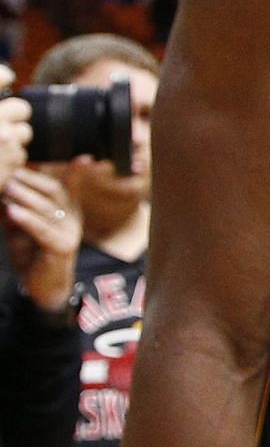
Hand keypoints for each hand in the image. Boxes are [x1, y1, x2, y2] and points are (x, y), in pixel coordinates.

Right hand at [0, 64, 28, 185]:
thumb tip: (6, 77)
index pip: (1, 75)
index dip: (3, 77)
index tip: (5, 79)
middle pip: (21, 108)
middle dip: (13, 118)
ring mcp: (2, 137)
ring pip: (24, 132)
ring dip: (12, 141)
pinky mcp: (10, 159)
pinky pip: (20, 155)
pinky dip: (9, 162)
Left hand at [4, 168, 81, 313]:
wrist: (43, 288)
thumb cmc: (32, 255)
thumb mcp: (22, 228)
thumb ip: (18, 210)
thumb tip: (5, 192)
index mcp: (67, 213)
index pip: (70, 189)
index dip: (77, 173)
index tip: (84, 158)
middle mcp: (72, 220)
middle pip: (56, 193)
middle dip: (34, 181)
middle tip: (13, 175)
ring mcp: (69, 233)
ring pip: (47, 209)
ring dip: (25, 197)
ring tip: (8, 187)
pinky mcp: (61, 247)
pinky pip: (42, 230)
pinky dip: (26, 219)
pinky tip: (12, 211)